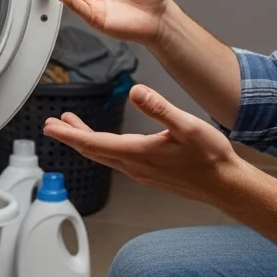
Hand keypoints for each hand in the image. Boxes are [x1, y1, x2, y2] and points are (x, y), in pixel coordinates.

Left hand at [42, 84, 244, 204]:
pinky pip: (117, 160)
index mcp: (139, 153)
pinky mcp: (149, 173)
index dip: (69, 134)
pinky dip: (102, 148)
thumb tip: (136, 92)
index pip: (94, 143)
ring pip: (104, 156)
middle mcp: (135, 165)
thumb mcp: (188, 126)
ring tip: (71, 127)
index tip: (50, 127)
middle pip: (93, 150)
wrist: (226, 184)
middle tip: (50, 126)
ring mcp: (141, 172)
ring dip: (85, 141)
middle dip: (70, 137)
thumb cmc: (210, 157)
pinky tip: (105, 142)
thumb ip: (160, 108)